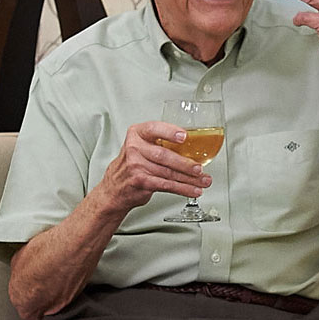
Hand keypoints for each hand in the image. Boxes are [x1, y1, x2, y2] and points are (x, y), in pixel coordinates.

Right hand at [92, 121, 212, 215]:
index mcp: (137, 134)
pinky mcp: (141, 182)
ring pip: (168, 173)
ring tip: (204, 180)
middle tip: (199, 168)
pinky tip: (193, 190)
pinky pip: (166, 185)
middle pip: (164, 155)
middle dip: (185, 163)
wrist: (114, 186)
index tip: (184, 136)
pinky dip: (183, 189)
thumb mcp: (142, 145)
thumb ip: (161, 142)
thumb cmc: (133, 163)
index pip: (154, 128)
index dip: (170, 132)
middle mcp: (134, 148)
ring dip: (189, 179)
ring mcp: (136, 166)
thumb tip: (194, 146)